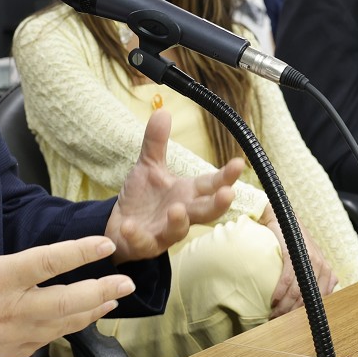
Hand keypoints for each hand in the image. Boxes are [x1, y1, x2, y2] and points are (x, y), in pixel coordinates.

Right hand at [0, 185, 135, 356]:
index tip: (106, 244)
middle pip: (68, 301)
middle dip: (102, 291)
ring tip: (114, 297)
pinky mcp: (11, 352)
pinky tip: (83, 318)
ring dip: (93, 310)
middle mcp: (12, 308)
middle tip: (128, 281)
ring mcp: (14, 334)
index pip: (49, 262)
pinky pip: (50, 340)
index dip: (81, 252)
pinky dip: (71, 327)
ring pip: (64, 324)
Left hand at [105, 109, 242, 263]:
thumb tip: (163, 111)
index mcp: (188, 193)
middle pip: (206, 211)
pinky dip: (137, 235)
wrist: (119, 226)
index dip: (226, 176)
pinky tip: (129, 226)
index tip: (239, 163)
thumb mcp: (148, 166)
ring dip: (179, 221)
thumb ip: (156, 142)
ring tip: (177, 209)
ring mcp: (165, 231)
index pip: (211, 184)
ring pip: (179, 230)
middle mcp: (183, 213)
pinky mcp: (146, 245)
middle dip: (218, 204)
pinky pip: (143, 242)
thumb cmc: (142, 197)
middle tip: (228, 194)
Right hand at [261, 206, 335, 319]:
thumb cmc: (294, 241)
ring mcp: (309, 259)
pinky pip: (288, 279)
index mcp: (326, 271)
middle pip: (308, 299)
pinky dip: (279, 292)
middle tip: (279, 322)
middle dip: (293, 314)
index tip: (294, 325)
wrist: (281, 218)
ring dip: (284, 307)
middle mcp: (321, 265)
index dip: (307, 315)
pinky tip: (273, 300)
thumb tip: (321, 299)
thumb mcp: (309, 260)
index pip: (321, 300)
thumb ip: (317, 278)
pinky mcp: (294, 253)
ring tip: (273, 315)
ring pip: (298, 292)